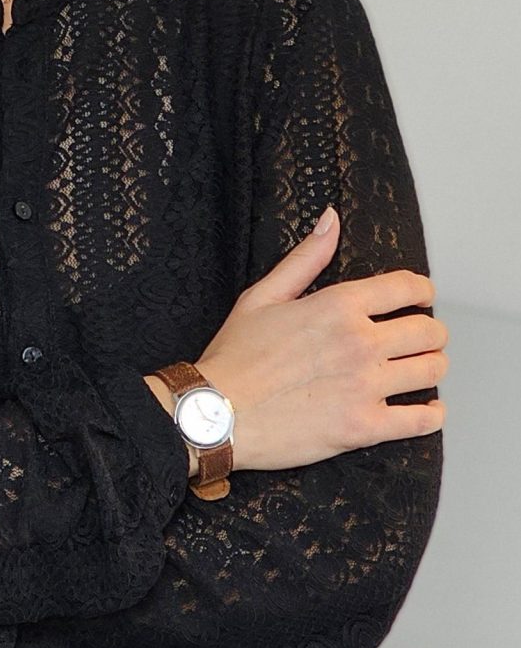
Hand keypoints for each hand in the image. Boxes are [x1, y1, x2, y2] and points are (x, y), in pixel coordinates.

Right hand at [190, 206, 447, 471]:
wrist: (216, 414)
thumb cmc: (236, 357)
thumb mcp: (263, 295)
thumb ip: (306, 258)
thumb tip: (331, 220)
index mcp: (338, 305)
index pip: (407, 288)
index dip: (421, 291)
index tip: (419, 298)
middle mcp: (359, 342)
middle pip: (428, 330)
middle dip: (430, 332)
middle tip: (421, 338)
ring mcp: (365, 386)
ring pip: (431, 370)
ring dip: (431, 367)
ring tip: (420, 369)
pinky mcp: (364, 427)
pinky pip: (422, 420)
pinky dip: (432, 414)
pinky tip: (426, 408)